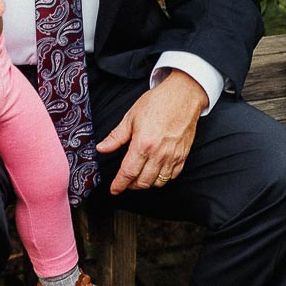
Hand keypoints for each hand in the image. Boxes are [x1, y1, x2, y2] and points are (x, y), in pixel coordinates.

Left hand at [96, 70, 206, 193]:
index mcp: (143, 144)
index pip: (128, 173)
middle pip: (142, 182)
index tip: (114, 189)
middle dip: (131, 185)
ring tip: (140, 177)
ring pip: (158, 182)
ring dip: (146, 183)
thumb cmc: (158, 103)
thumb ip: (116, 136)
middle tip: (125, 181)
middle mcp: (158, 154)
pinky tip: (156, 172)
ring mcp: (172, 156)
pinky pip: (172, 176)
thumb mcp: (131, 117)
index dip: (119, 184)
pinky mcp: (183, 156)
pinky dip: (162, 178)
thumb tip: (101, 148)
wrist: (183, 96)